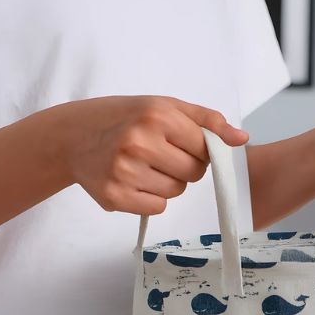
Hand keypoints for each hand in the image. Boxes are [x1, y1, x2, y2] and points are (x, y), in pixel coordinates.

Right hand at [58, 95, 248, 214]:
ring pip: (175, 192)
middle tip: (160, 155)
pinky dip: (151, 198)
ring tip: (144, 166)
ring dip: (167, 183)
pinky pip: (157, 207)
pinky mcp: (115, 197)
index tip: (178, 143)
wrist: (72, 137)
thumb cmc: (124, 118)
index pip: (204, 149)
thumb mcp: (163, 106)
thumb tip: (242, 139)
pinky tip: (134, 181)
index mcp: (156, 116)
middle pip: (192, 174)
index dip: (197, 149)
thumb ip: (206, 121)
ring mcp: (124, 172)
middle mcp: (139, 143)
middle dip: (183, 167)